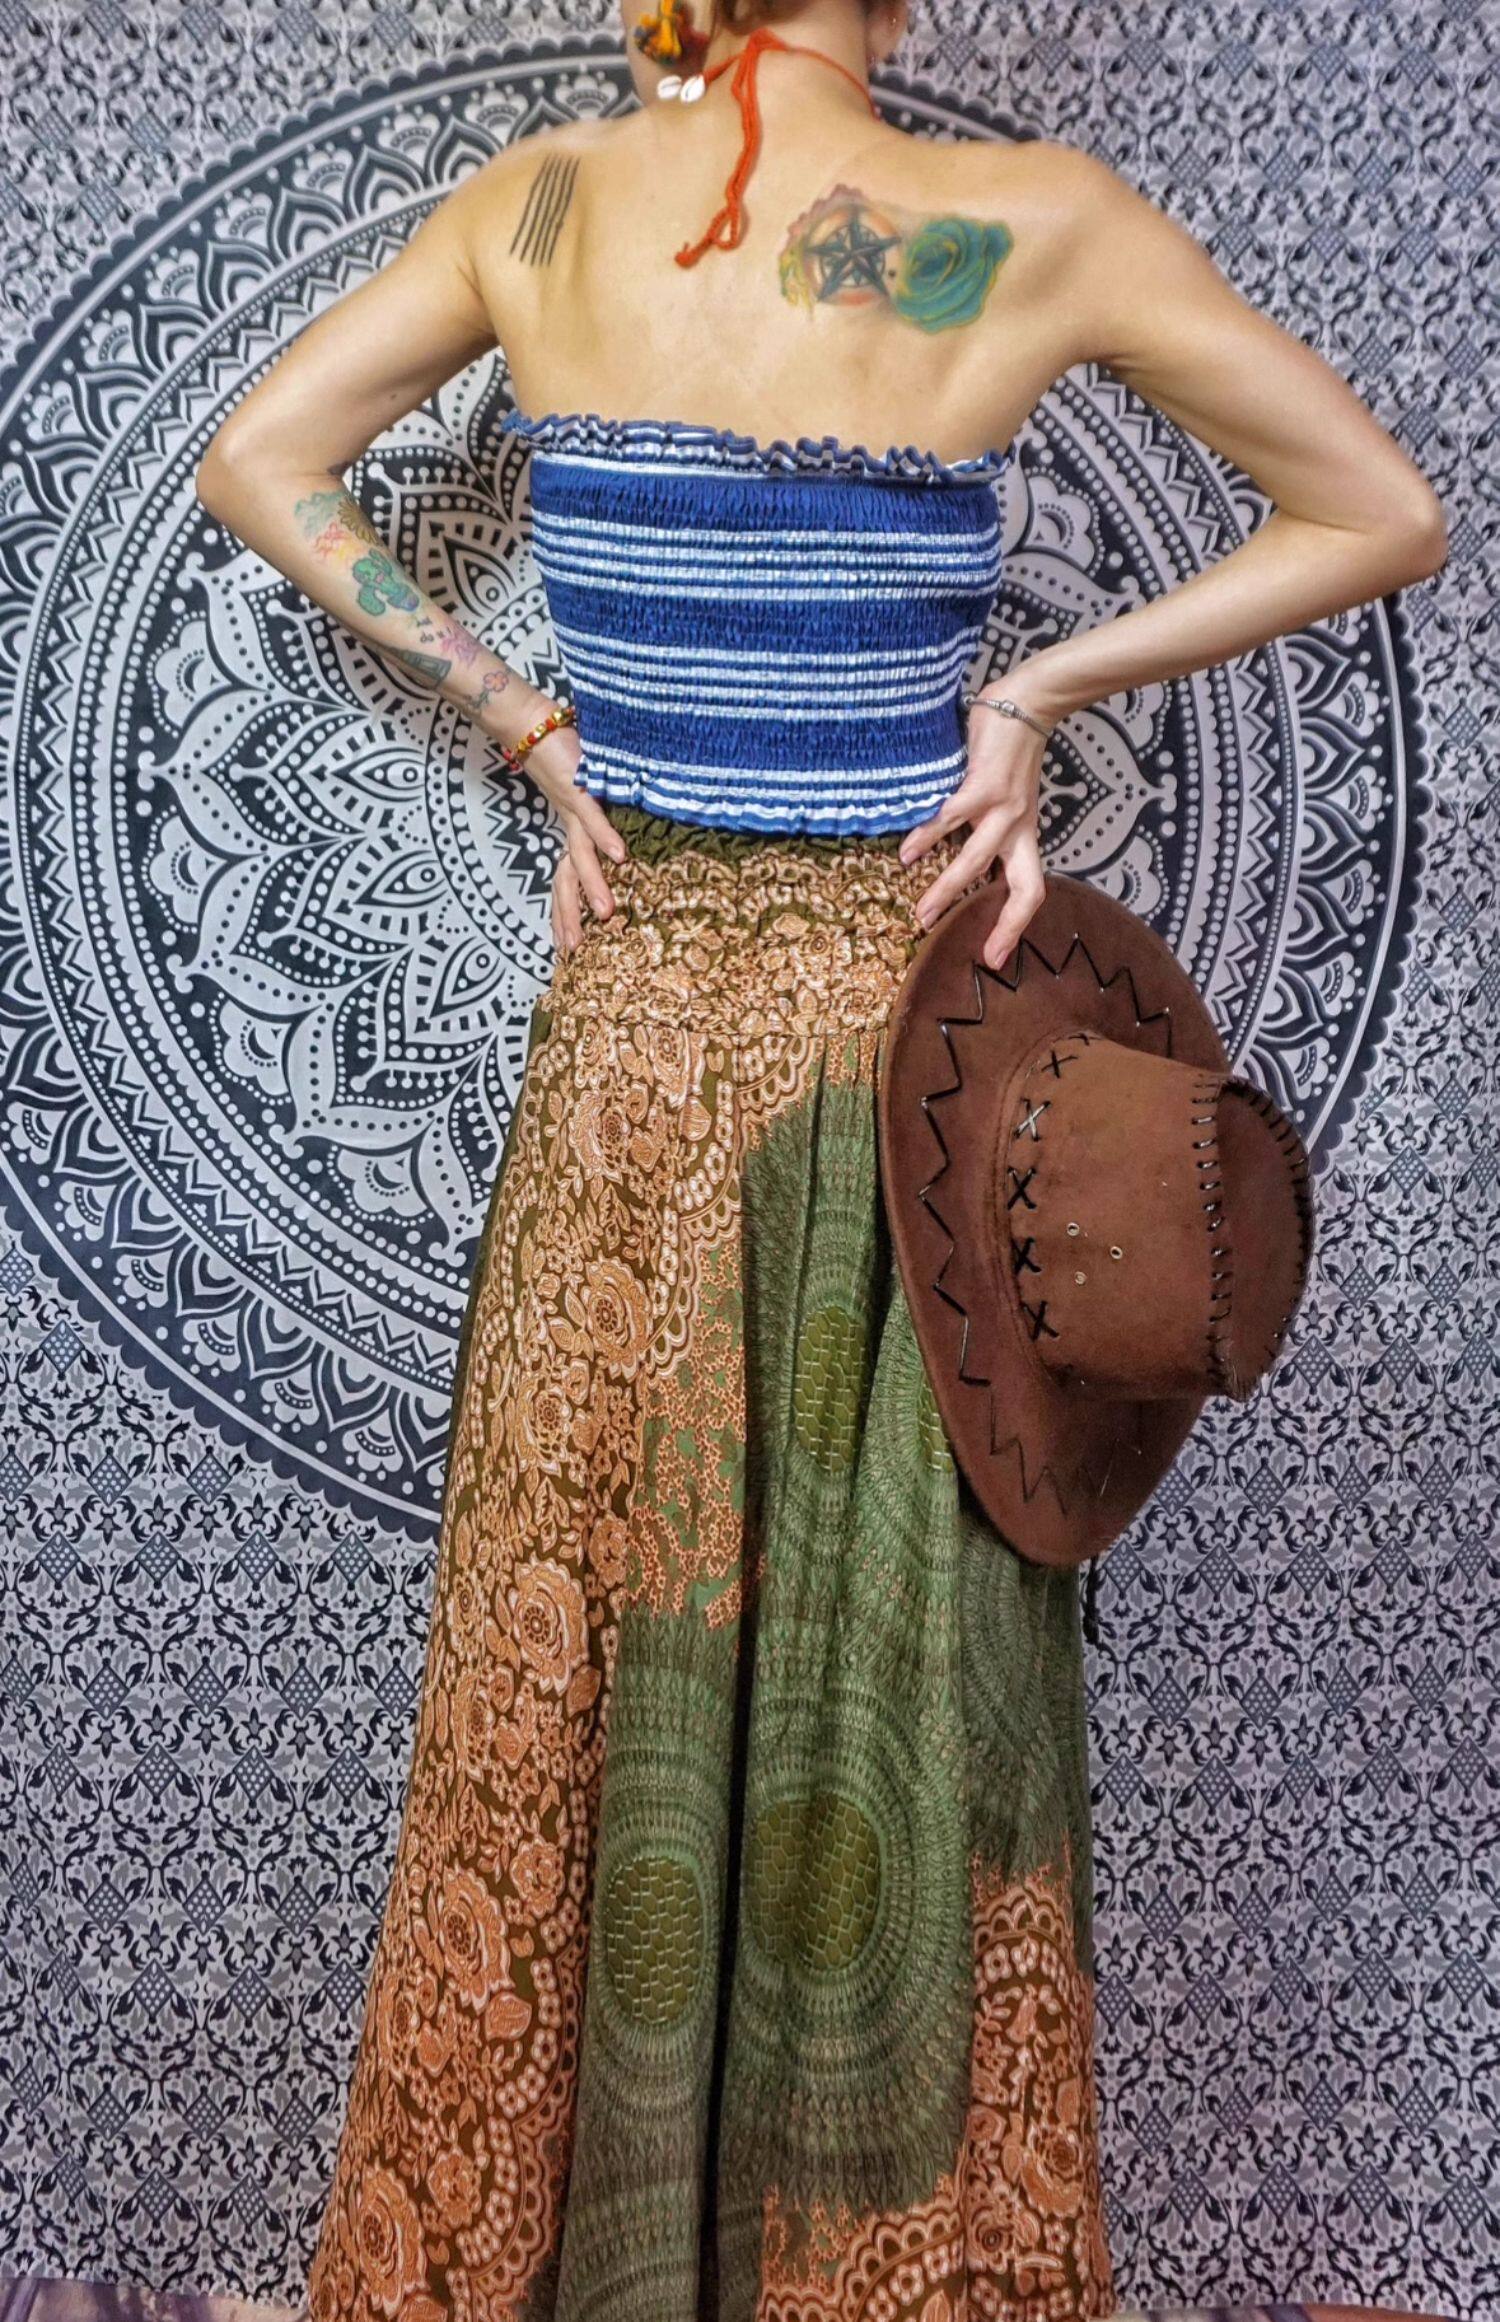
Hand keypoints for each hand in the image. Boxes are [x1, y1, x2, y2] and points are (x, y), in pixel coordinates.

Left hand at [520, 725, 630, 955]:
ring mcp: (572, 811)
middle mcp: (568, 829)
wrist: (531, 726)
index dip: (564, 915)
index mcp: (569, 834)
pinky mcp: (578, 789)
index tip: (566, 947)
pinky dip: (605, 837)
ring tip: (606, 913)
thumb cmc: (561, 759)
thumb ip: (600, 817)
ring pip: (581, 856)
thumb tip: (624, 842)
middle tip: (574, 950)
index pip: (564, 882)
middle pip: (566, 881)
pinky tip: (620, 856)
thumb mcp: (585, 796)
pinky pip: (592, 817)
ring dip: (592, 885)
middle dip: (570, 916)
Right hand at [897, 678, 1052, 970]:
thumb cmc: (1009, 746)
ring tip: (921, 914)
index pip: (1032, 890)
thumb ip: (986, 820)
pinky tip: (907, 851)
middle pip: (1022, 890)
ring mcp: (1004, 809)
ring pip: (976, 862)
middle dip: (1002, 926)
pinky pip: (952, 819)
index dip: (1016, 925)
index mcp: (1025, 833)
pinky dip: (928, 836)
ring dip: (947, 891)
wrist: (1028, 701)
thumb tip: (950, 842)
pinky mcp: (984, 786)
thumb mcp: (1006, 794)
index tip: (996, 957)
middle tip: (981, 957)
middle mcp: (1019, 827)